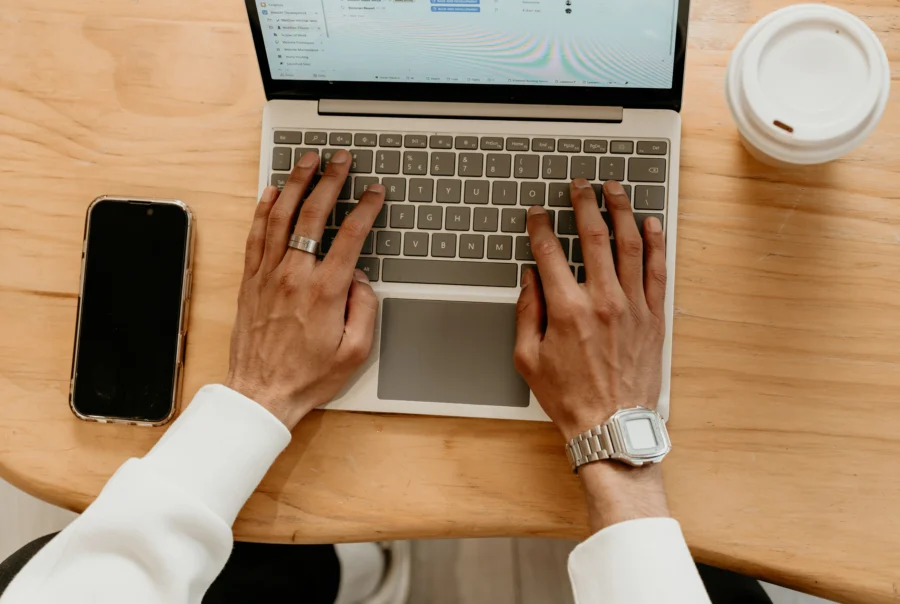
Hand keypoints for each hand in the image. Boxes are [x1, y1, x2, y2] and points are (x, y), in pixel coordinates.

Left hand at [225, 150, 384, 429]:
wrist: (261, 392)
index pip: (350, 236)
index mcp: (324, 291)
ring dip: (295, 183)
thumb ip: (364, 309)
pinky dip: (263, 209)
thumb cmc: (308, 376)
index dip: (365, 207)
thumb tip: (362, 279)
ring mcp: (268, 275)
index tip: (374, 191)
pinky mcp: (250, 281)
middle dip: (329, 180)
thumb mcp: (355, 351)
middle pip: (312, 214)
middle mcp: (294, 276)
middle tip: (340, 158)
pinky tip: (271, 192)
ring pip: (280, 216)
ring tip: (307, 161)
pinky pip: (256, 236)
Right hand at [514, 179, 668, 529]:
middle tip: (579, 185)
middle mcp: (602, 301)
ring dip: (621, 211)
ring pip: (630, 245)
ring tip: (615, 189)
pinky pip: (657, 271)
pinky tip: (650, 223)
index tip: (537, 213)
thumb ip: (527, 311)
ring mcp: (633, 307)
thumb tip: (530, 277)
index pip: (550, 253)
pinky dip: (655, 243)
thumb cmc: (569, 397)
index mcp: (567, 310)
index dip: (540, 226)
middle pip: (594, 237)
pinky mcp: (654, 317)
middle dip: (584, 204)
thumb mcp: (527, 358)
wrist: (611, 425)